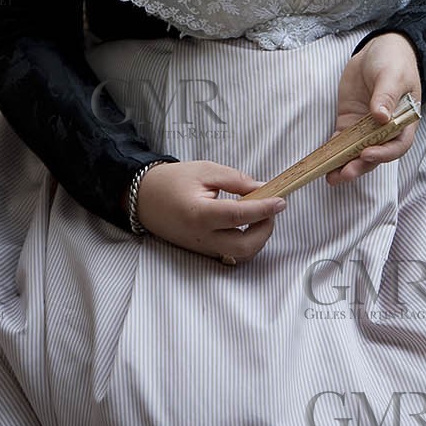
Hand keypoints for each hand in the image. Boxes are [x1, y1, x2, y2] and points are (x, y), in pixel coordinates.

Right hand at [132, 160, 286, 263]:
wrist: (143, 198)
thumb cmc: (172, 181)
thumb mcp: (205, 170)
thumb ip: (236, 180)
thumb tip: (263, 188)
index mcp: (200, 215)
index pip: (239, 216)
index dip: (264, 209)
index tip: (281, 201)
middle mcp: (201, 237)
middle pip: (244, 247)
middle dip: (265, 229)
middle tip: (272, 209)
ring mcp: (201, 248)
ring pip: (239, 255)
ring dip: (257, 238)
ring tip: (260, 214)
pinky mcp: (201, 251)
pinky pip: (229, 253)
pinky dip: (244, 241)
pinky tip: (247, 223)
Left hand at [326, 33, 421, 185]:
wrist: (379, 50)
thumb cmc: (394, 61)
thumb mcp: (392, 75)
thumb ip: (387, 95)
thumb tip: (381, 117)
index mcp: (404, 121)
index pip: (398, 145)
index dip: (384, 153)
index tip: (367, 153)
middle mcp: (386, 129)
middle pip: (376, 153)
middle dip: (361, 165)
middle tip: (346, 172)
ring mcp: (367, 127)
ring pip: (357, 152)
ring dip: (345, 164)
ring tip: (332, 176)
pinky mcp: (350, 122)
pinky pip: (342, 140)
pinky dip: (333, 152)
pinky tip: (324, 161)